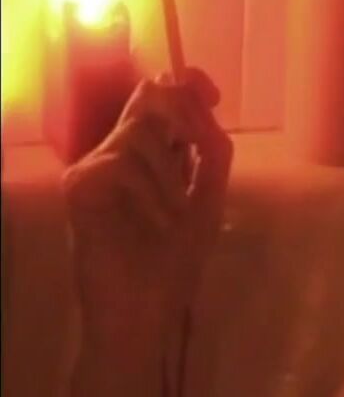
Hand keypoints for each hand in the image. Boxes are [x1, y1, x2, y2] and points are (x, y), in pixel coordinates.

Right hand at [62, 68, 232, 351]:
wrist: (144, 310)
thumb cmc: (174, 259)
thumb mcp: (206, 198)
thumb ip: (210, 150)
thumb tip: (203, 97)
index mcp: (148, 156)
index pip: (159, 99)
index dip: (185, 86)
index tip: (211, 91)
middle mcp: (116, 154)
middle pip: (148, 101)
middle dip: (182, 121)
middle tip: (195, 159)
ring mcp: (94, 169)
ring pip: (140, 133)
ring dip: (170, 175)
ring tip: (172, 218)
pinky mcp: (79, 187)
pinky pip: (123, 164)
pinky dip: (152, 194)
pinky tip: (158, 224)